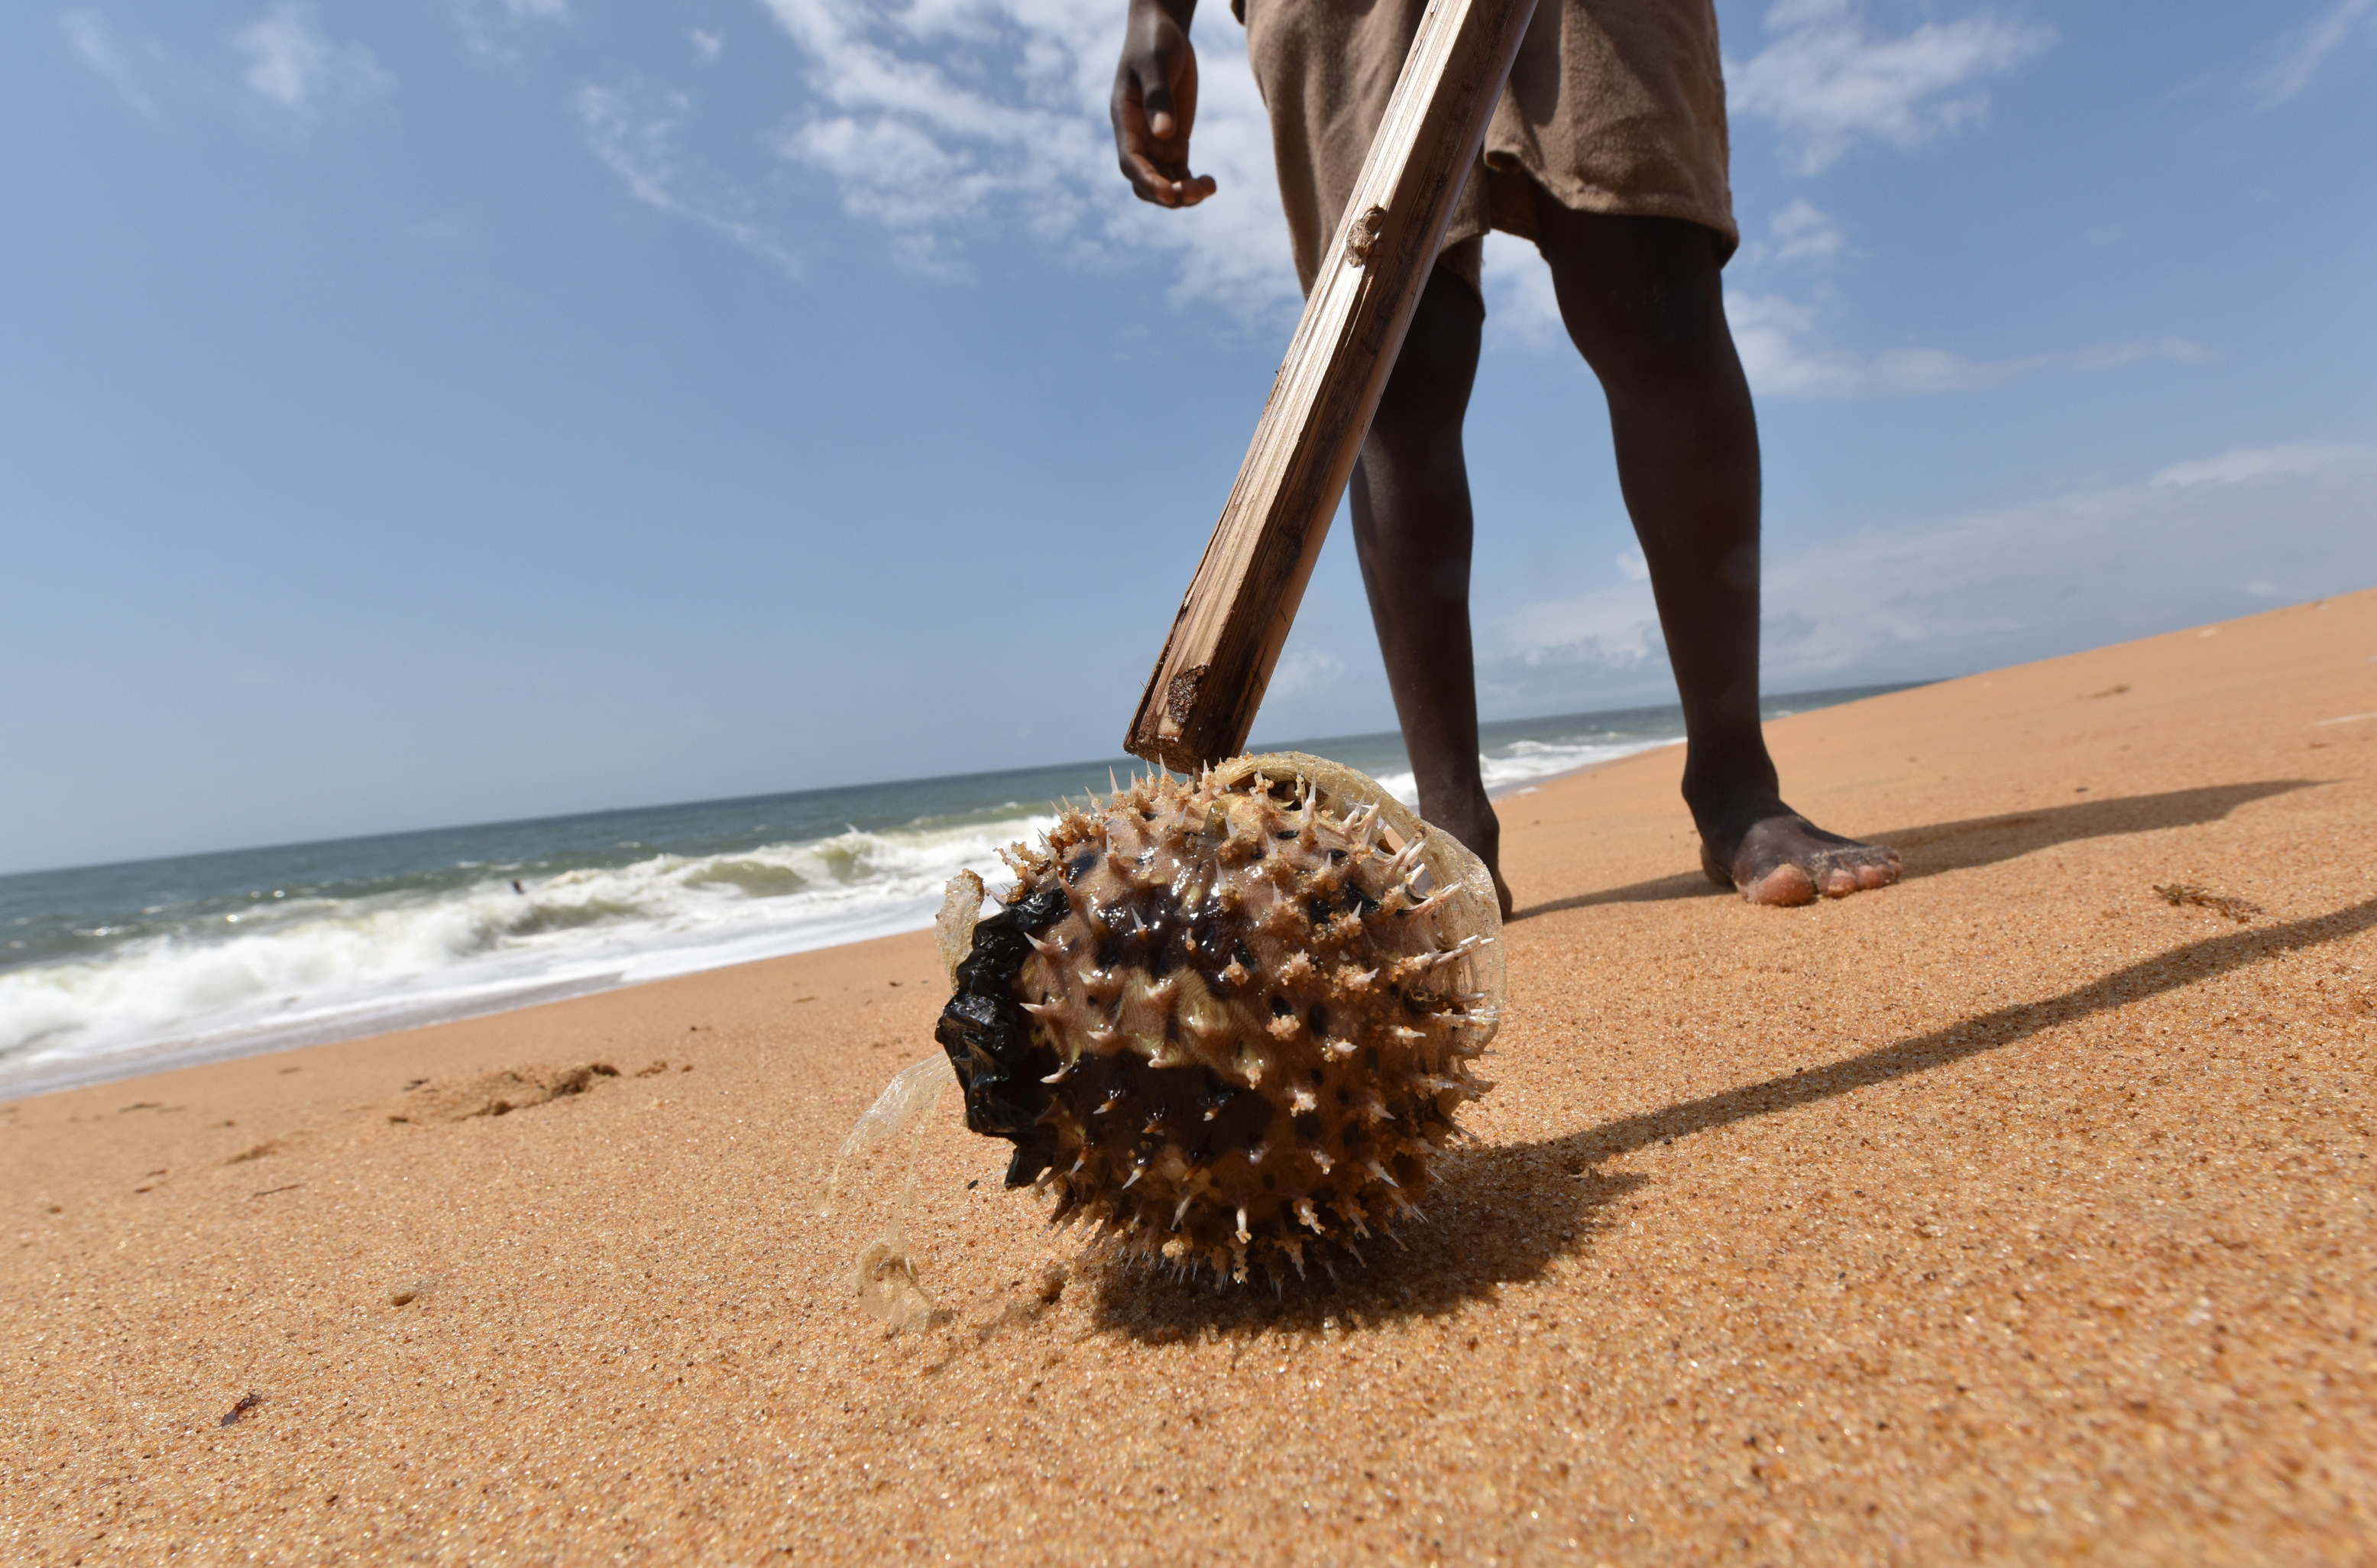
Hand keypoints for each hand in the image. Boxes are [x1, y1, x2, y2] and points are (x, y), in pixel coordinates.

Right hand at [1112, 0, 1216, 207]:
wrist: (1164, 30)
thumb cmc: (1154, 42)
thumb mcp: (1156, 65)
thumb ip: (1158, 98)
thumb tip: (1164, 134)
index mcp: (1125, 121)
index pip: (1131, 163)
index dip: (1148, 182)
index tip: (1170, 194)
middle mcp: (1137, 138)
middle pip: (1145, 181)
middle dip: (1167, 194)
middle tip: (1196, 193)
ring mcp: (1155, 141)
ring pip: (1164, 182)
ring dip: (1184, 193)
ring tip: (1209, 187)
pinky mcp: (1174, 141)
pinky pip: (1180, 173)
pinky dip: (1193, 184)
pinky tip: (1211, 184)